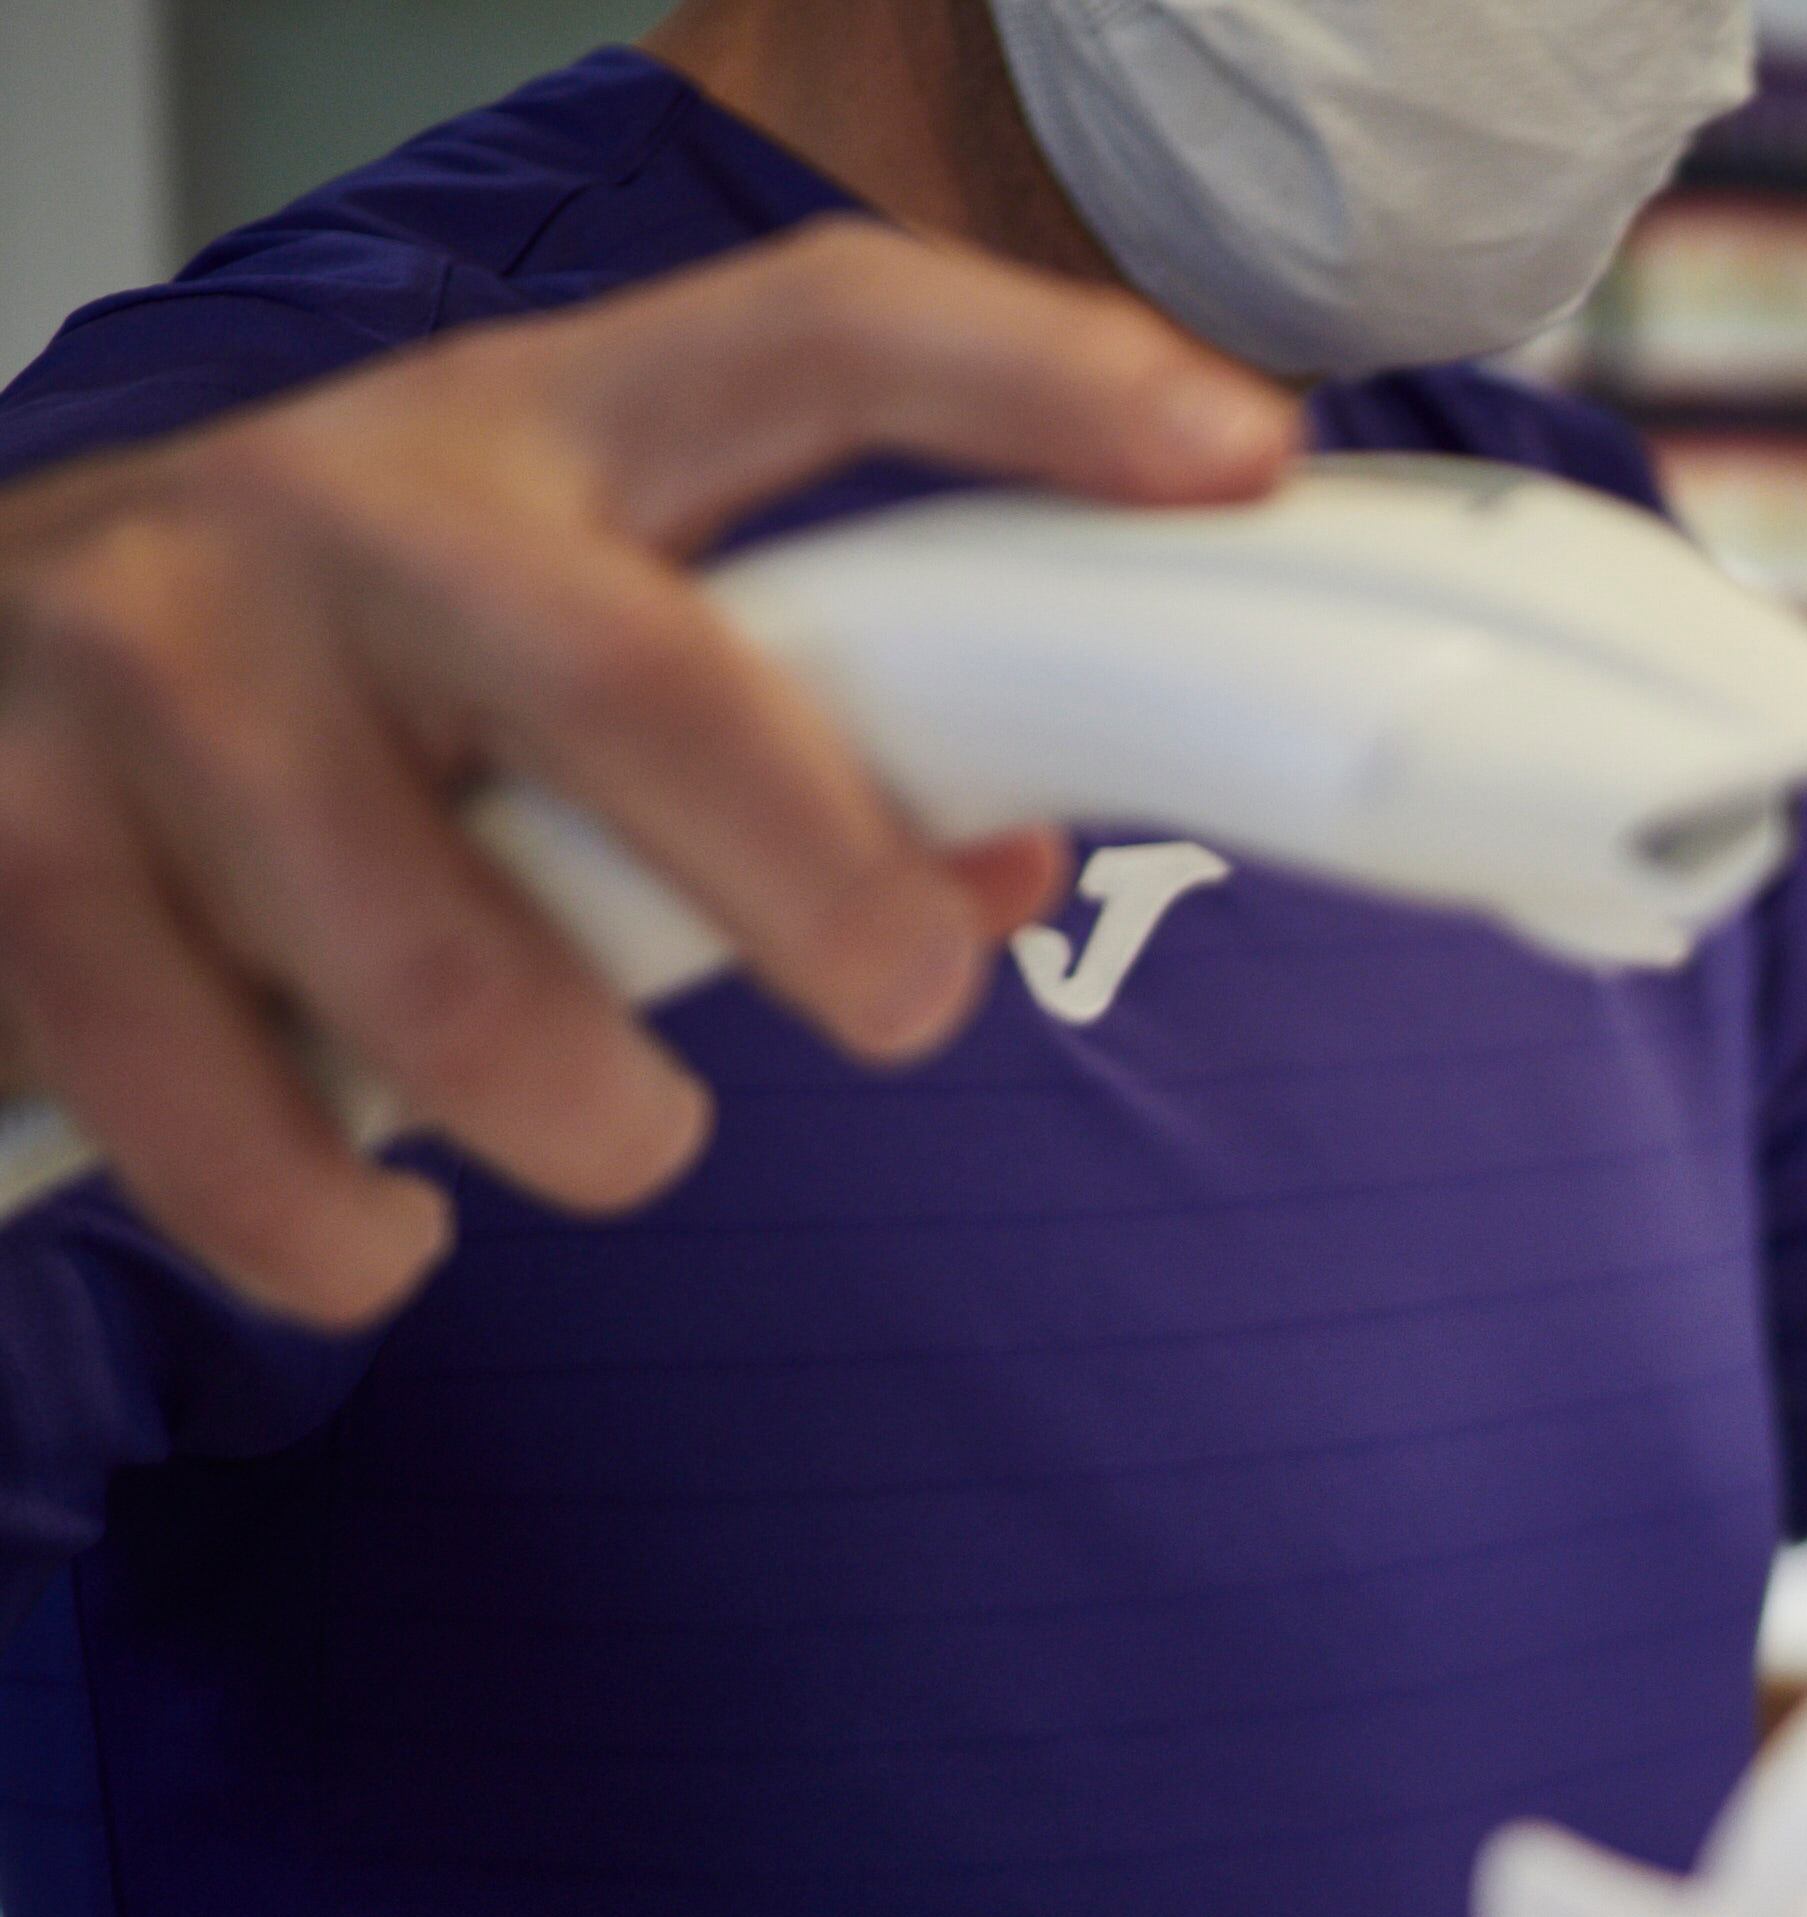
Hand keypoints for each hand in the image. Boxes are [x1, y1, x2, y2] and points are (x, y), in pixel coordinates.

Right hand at [0, 220, 1293, 1324]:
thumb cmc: (309, 672)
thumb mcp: (538, 625)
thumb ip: (780, 721)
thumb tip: (1002, 857)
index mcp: (519, 429)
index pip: (812, 341)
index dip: (1038, 379)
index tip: (1234, 454)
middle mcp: (332, 516)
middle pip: (664, 703)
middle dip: (829, 900)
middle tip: (897, 1001)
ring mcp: (148, 683)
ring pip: (476, 996)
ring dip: (596, 1128)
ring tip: (598, 1127)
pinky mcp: (12, 871)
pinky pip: (262, 1151)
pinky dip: (355, 1234)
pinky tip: (384, 1208)